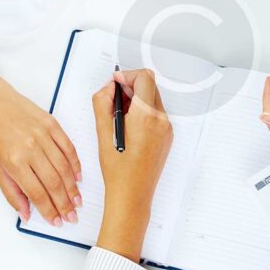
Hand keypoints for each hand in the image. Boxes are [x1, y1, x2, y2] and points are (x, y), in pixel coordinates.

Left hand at [0, 51, 81, 226]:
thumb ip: (11, 192)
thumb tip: (26, 213)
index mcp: (14, 161)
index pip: (38, 193)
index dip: (50, 210)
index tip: (57, 221)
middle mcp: (31, 148)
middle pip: (54, 182)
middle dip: (65, 203)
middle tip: (72, 216)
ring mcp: (44, 135)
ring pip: (64, 167)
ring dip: (73, 187)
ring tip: (77, 201)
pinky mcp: (52, 124)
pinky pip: (68, 147)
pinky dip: (75, 163)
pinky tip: (77, 176)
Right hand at [92, 69, 172, 261]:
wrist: (132, 194)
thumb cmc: (118, 169)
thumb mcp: (102, 131)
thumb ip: (102, 102)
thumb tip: (108, 87)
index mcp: (146, 116)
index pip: (144, 78)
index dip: (127, 76)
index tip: (115, 83)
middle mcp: (161, 120)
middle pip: (150, 87)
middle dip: (131, 87)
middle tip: (114, 99)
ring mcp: (166, 129)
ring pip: (153, 100)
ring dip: (136, 100)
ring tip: (119, 117)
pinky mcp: (167, 137)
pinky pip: (156, 114)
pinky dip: (143, 113)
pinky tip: (129, 128)